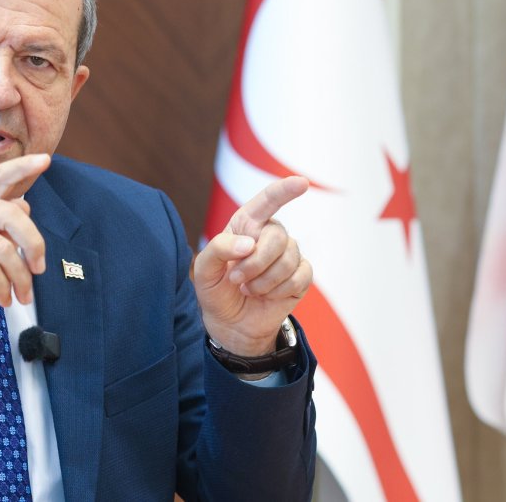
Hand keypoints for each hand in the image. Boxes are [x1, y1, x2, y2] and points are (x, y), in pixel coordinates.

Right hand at [0, 154, 50, 356]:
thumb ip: (6, 228)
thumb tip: (25, 206)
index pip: (0, 177)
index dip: (23, 167)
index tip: (46, 159)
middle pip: (11, 214)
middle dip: (34, 244)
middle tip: (39, 270)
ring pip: (4, 248)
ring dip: (19, 277)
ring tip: (21, 294)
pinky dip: (1, 287)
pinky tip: (2, 298)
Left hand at [192, 177, 311, 356]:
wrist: (230, 323)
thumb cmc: (216, 289)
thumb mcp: (204, 269)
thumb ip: (219, 248)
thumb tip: (250, 243)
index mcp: (247, 224)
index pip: (268, 200)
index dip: (284, 190)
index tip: (301, 182)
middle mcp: (271, 234)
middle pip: (277, 237)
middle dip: (255, 263)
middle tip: (236, 279)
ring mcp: (289, 254)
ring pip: (288, 260)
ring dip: (263, 281)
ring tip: (248, 288)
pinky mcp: (301, 275)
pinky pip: (299, 277)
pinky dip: (278, 290)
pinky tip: (265, 295)